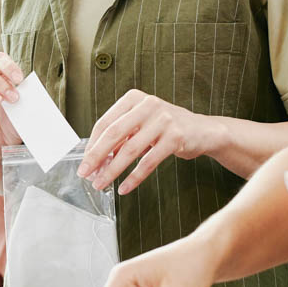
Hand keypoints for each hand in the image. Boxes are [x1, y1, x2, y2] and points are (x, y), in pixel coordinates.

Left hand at [77, 90, 217, 194]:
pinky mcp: (176, 137)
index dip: (92, 145)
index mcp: (135, 98)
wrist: (203, 131)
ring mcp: (164, 120)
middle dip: (96, 157)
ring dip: (112, 170)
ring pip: (130, 150)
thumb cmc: (167, 128)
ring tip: (102, 183)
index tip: (84, 163)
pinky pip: (149, 161)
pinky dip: (134, 177)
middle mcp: (148, 105)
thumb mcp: (142, 125)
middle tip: (86, 175)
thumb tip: (96, 160)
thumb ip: (122, 137)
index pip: (105, 122)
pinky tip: (124, 187)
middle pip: (114, 134)